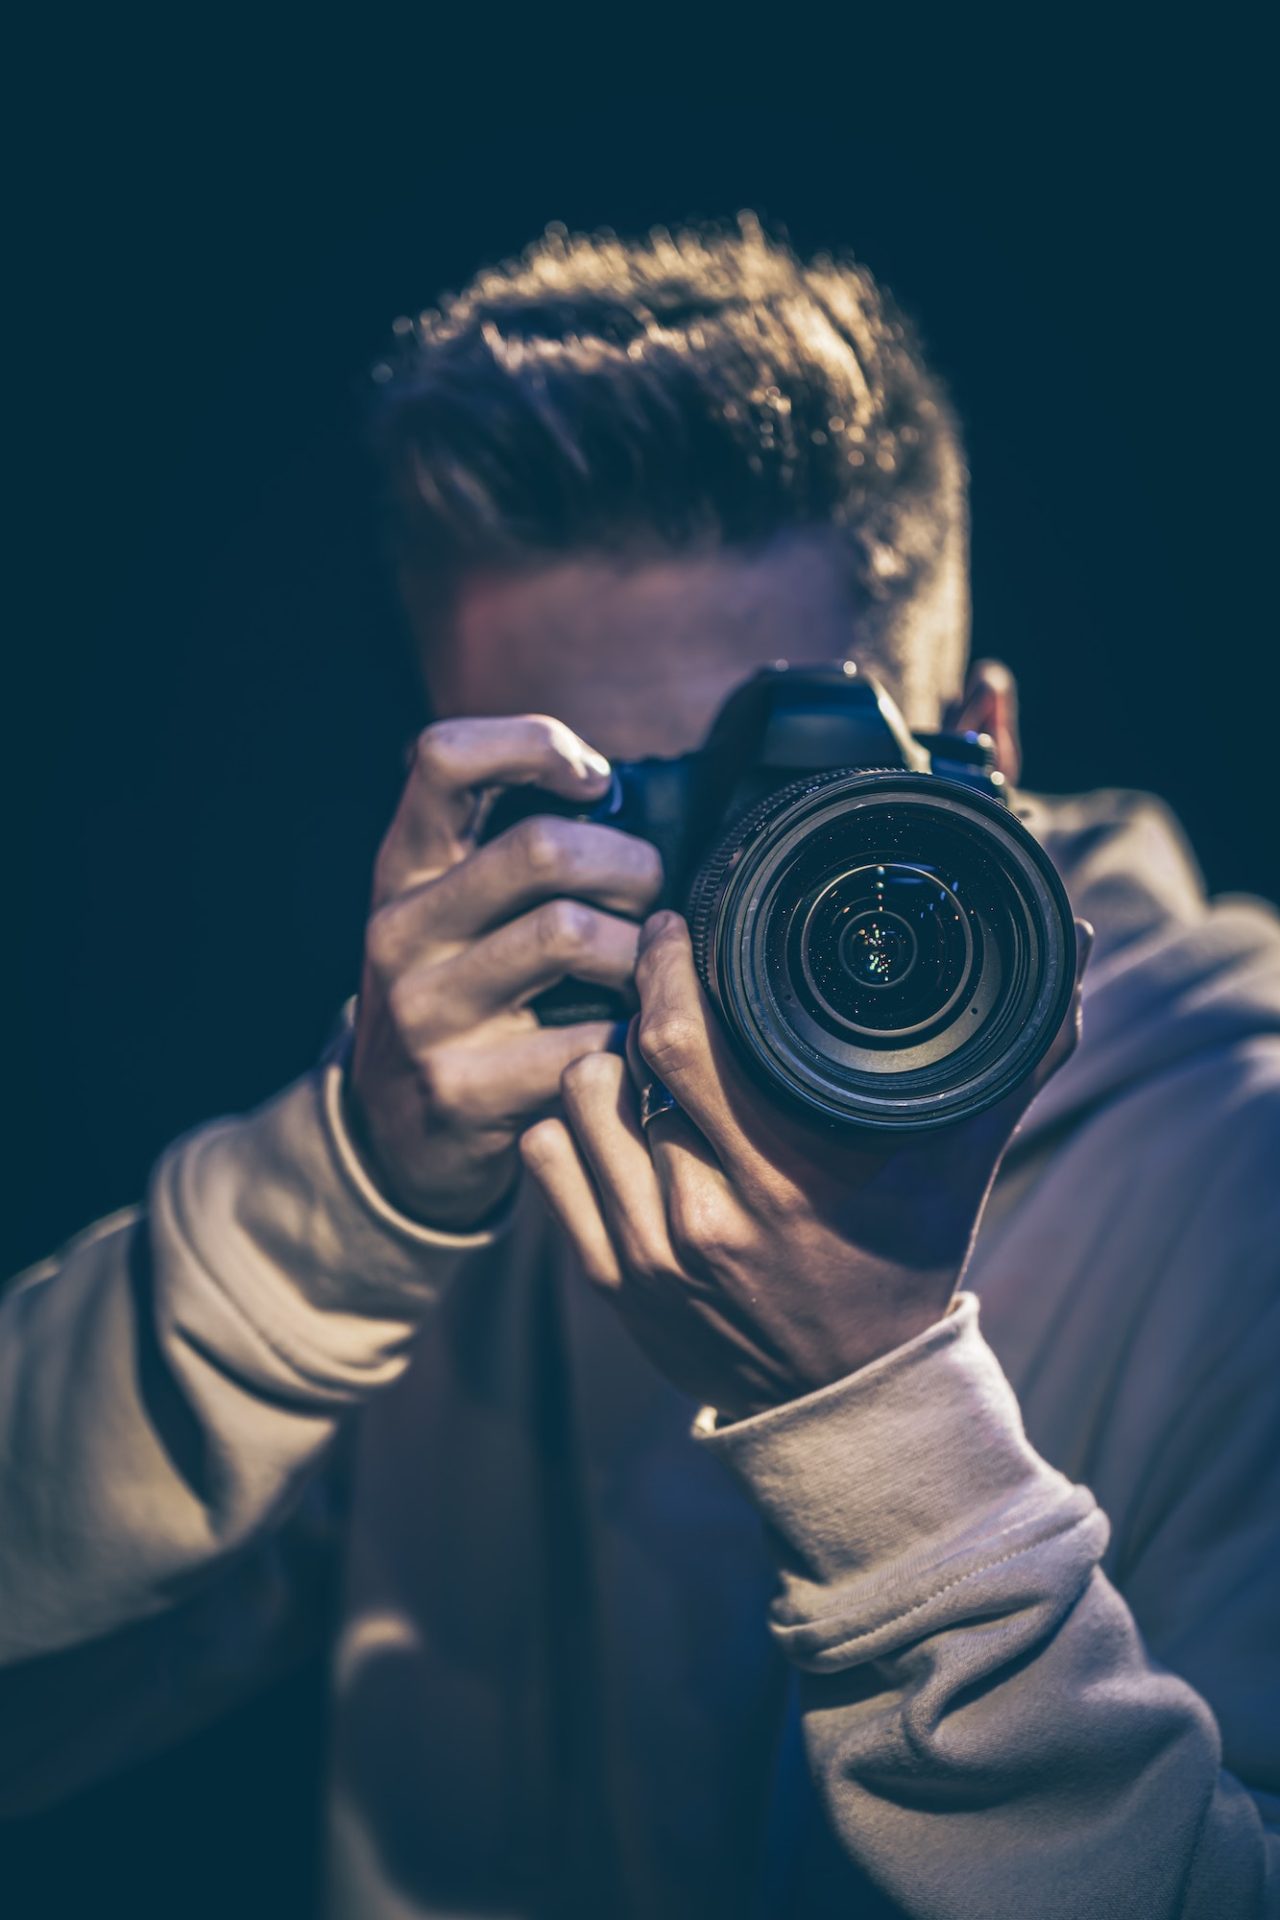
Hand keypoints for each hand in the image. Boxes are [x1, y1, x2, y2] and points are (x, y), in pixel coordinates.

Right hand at [346, 715, 662, 1230]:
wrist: (397, 1137)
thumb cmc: (462, 998)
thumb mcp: (454, 915)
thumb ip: (514, 852)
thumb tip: (626, 795)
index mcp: (402, 869)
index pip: (443, 758)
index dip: (533, 744)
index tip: (596, 780)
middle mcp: (400, 931)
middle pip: (541, 848)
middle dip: (630, 863)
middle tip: (654, 894)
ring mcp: (423, 1013)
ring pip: (572, 935)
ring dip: (639, 951)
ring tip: (646, 968)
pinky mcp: (459, 1089)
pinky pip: (588, 1037)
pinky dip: (632, 1035)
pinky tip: (634, 1038)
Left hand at [520, 909, 1091, 1418]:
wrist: (846, 1401)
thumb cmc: (903, 1261)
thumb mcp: (960, 1165)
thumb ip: (1011, 1059)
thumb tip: (1068, 952)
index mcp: (788, 1179)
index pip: (684, 1041)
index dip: (666, 964)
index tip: (673, 924)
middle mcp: (705, 1217)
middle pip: (619, 1062)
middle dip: (631, 994)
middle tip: (650, 960)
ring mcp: (646, 1256)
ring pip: (573, 1105)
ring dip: (599, 1060)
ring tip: (634, 1044)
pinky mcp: (607, 1284)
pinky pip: (544, 1165)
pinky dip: (567, 1125)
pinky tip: (606, 1114)